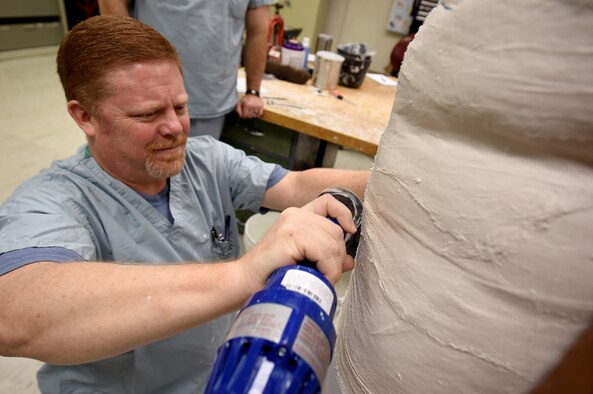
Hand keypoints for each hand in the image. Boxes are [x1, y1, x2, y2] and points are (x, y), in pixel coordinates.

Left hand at [236, 94, 263, 118]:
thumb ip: (238, 109)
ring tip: (251, 111)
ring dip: (252, 114)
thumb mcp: (240, 102)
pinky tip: (255, 111)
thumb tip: (240, 116)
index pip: (245, 115)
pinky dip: (258, 114)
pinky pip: (260, 114)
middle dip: (247, 116)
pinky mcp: (261, 106)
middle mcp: (252, 105)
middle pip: (250, 116)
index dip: (243, 116)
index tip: (243, 115)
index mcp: (246, 104)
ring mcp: (257, 106)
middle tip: (247, 113)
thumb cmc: (246, 99)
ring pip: (254, 115)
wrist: (253, 93)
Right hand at [239, 194, 356, 292]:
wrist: (244, 282)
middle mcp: (295, 214)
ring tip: (322, 280)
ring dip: (333, 267)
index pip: (328, 202)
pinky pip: (323, 251)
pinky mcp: (290, 235)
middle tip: (329, 274)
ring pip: (332, 242)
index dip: (344, 214)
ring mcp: (292, 223)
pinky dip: (327, 269)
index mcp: (297, 215)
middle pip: (335, 230)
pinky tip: (319, 279)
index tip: (350, 232)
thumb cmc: (269, 273)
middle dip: (338, 256)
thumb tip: (349, 261)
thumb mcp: (302, 260)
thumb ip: (325, 256)